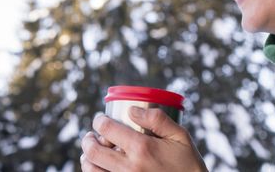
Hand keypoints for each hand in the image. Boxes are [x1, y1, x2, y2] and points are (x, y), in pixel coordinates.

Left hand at [80, 107, 206, 171]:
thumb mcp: (180, 137)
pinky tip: (99, 168)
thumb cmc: (188, 164)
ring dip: (87, 158)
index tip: (100, 120)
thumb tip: (131, 109)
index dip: (99, 121)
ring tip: (91, 152)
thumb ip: (157, 119)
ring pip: (91, 169)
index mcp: (142, 148)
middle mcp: (129, 167)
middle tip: (91, 136)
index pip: (107, 129)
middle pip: (93, 150)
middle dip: (87, 139)